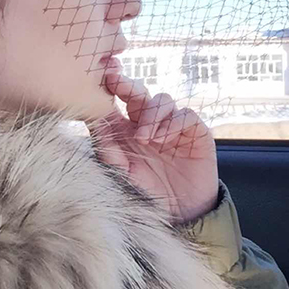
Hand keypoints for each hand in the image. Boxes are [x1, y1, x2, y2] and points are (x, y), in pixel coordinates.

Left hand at [91, 72, 218, 223]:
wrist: (180, 214)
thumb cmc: (145, 191)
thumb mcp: (121, 171)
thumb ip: (107, 148)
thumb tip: (95, 121)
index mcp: (126, 128)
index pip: (116, 100)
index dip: (110, 85)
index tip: (102, 75)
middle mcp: (148, 121)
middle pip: (138, 92)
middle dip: (128, 85)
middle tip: (117, 83)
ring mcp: (171, 124)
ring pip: (162, 99)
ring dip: (151, 114)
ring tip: (145, 138)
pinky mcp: (194, 131)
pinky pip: (185, 114)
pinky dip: (173, 122)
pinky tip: (163, 139)